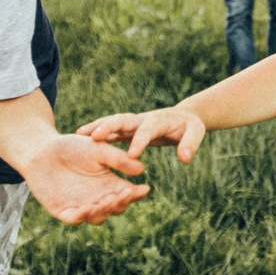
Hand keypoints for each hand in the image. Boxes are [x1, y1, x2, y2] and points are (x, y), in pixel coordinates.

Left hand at [15, 134, 149, 224]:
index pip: (127, 194)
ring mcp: (81, 206)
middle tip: (122, 194)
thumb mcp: (98, 150)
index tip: (145, 189)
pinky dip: (81, 216)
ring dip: (103, 212)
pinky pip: (74, 219)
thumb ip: (117, 160)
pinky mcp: (63, 211)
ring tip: (105, 202)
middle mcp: (98, 198)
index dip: (136, 194)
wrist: (43, 150)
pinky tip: (87, 209)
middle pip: (115, 208)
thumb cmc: (73, 147)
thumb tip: (141, 170)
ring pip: (97, 217)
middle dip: (120, 203)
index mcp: (110, 185)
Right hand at [79, 106, 209, 163]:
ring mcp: (131, 123)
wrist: (182, 117)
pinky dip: (96, 132)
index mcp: (157, 121)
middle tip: (94, 137)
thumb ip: (190, 144)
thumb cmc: (190, 125)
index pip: (147, 130)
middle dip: (108, 126)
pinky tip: (81, 138)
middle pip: (122, 119)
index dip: (140, 141)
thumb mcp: (196, 131)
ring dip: (96, 128)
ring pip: (111, 123)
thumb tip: (184, 158)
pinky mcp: (126, 129)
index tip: (132, 156)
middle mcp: (141, 120)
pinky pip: (109, 130)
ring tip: (79, 134)